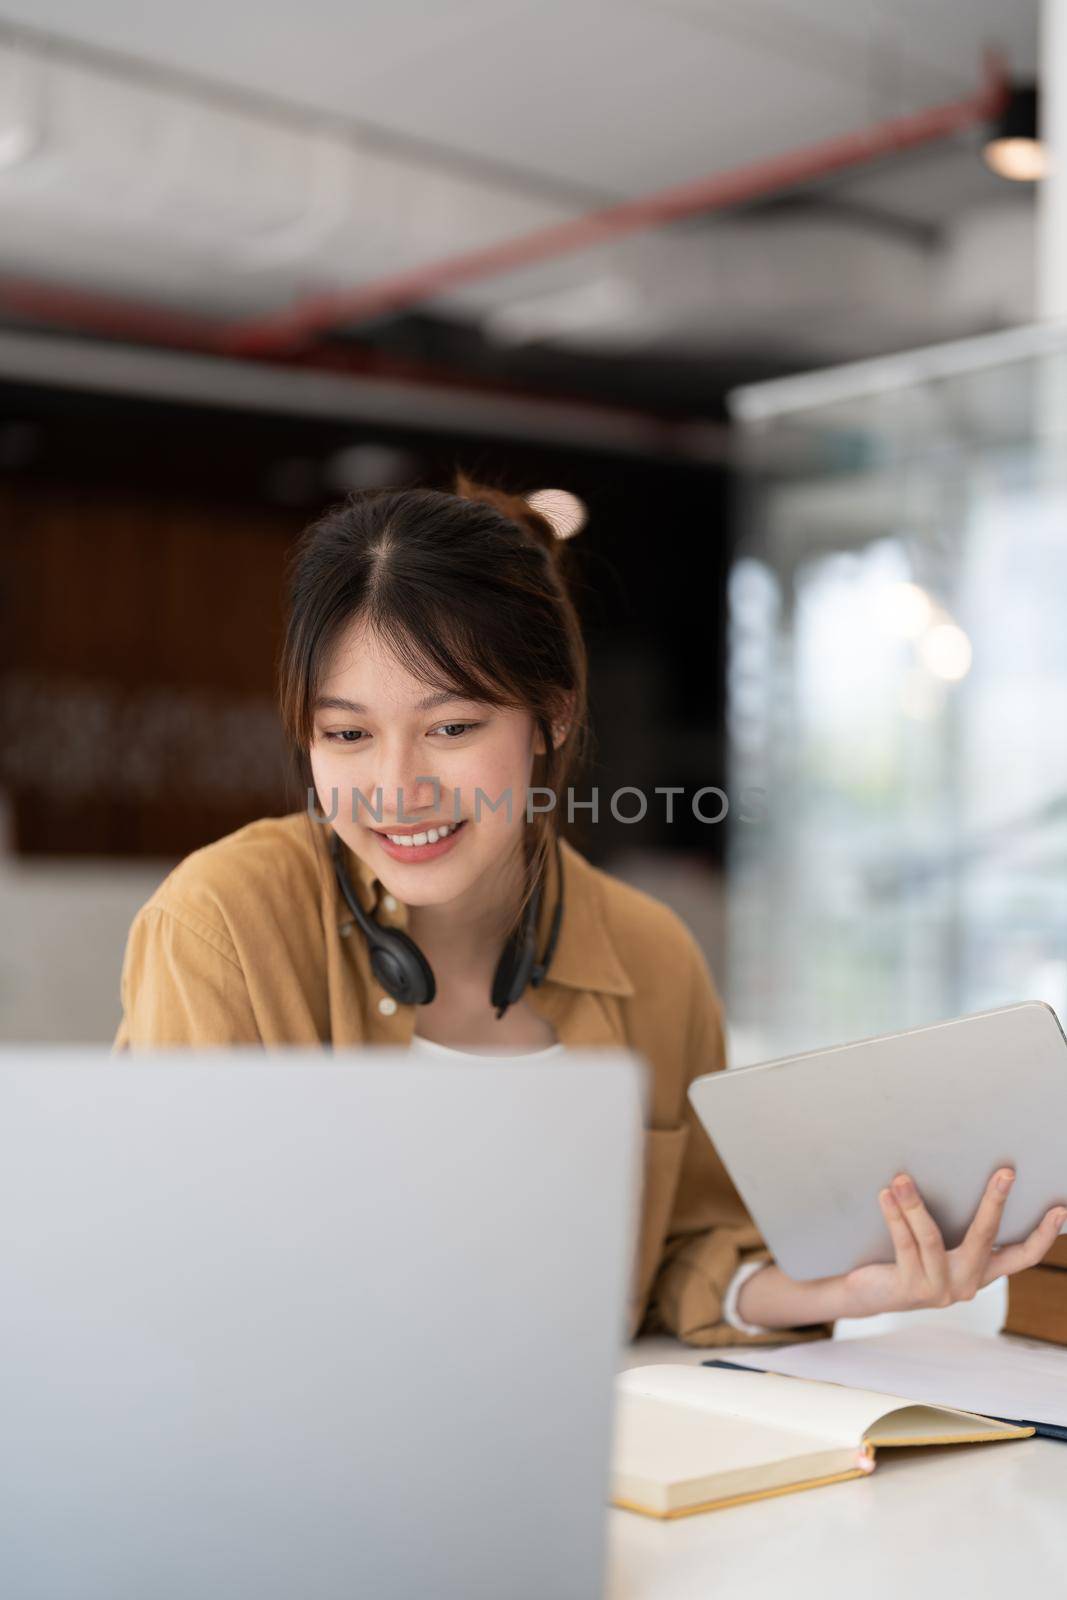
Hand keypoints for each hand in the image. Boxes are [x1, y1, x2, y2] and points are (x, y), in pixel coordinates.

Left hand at [837, 1167, 1066, 1319]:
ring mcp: (940, 1289)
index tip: (1060, 1209)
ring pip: (931, 1238)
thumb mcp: (933, 1244)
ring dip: (915, 1203)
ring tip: (902, 1177)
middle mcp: (965, 1284)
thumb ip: (950, 1223)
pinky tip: (886, 1194)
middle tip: (1006, 1173)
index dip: (1043, 1236)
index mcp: (979, 1272)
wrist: (866, 1294)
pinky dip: (895, 1215)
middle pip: (986, 1238)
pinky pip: (904, 1244)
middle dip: (996, 1203)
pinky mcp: (911, 1288)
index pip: (1021, 1257)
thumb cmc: (903, 1258)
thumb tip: (954, 1173)